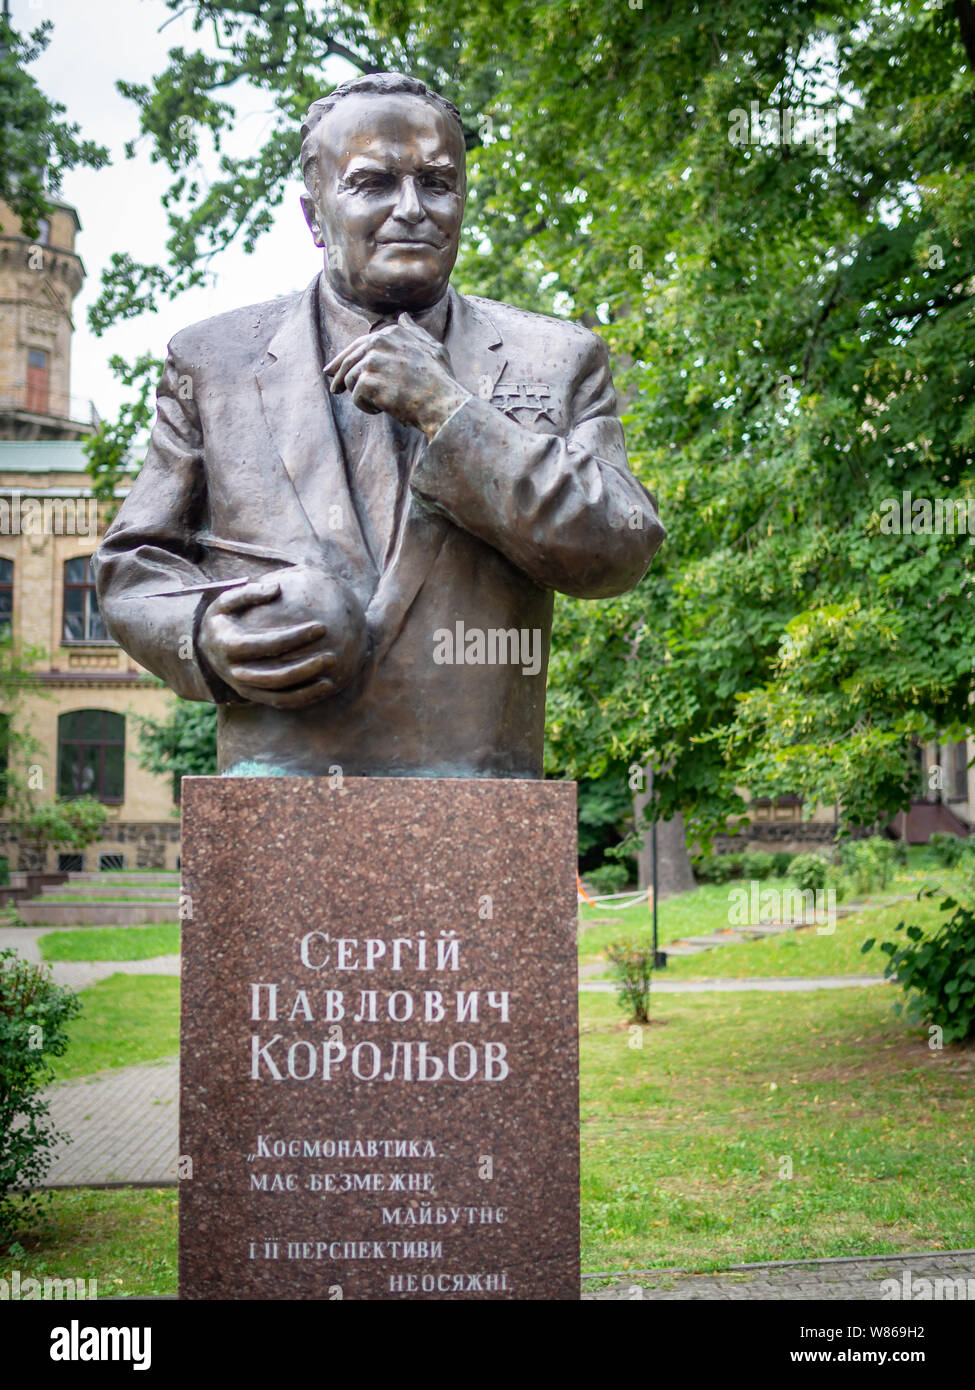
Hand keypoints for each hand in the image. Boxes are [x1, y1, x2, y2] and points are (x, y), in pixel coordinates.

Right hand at [197, 565, 367, 708]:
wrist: (203, 650)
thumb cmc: (222, 620)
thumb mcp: (224, 602)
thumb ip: (248, 593)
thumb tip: (277, 588)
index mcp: (229, 645)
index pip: (267, 644)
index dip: (295, 637)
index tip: (322, 627)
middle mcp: (236, 671)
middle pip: (275, 674)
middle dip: (305, 667)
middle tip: (332, 656)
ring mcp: (244, 687)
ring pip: (279, 694)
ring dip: (307, 687)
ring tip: (332, 676)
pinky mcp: (252, 697)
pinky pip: (281, 702)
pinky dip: (304, 698)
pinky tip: (326, 687)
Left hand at [323, 312, 469, 439]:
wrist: (442, 402)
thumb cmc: (440, 380)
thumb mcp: (432, 348)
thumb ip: (414, 331)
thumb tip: (403, 316)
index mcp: (391, 333)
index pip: (358, 345)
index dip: (344, 358)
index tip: (334, 369)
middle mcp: (378, 342)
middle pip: (347, 361)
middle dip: (339, 376)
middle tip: (334, 390)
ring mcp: (372, 361)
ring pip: (350, 380)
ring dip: (361, 395)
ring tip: (378, 403)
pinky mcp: (368, 381)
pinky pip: (356, 397)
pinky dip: (367, 407)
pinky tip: (382, 409)